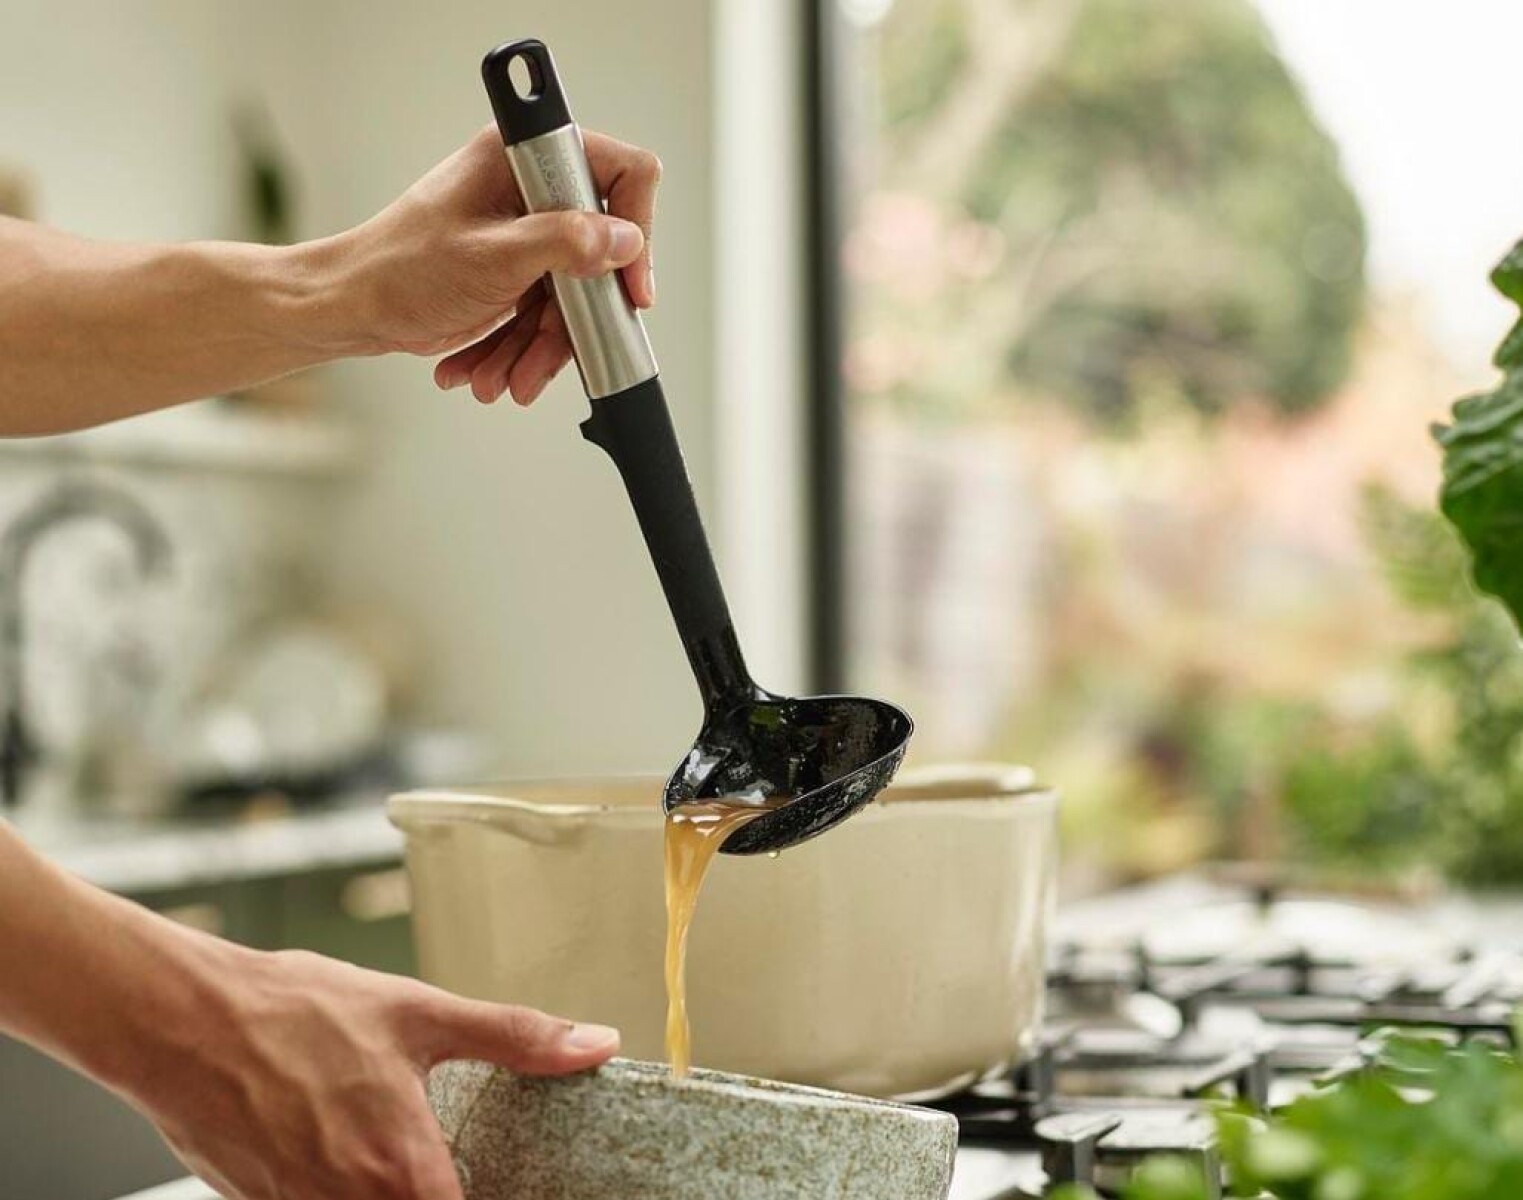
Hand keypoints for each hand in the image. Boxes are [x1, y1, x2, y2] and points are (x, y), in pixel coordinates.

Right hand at [138, 944, 619, 1199]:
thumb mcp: (420, 1013)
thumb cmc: (296, 1012)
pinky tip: (348, 1153)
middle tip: (462, 1167)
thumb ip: (515, 1036)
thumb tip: (595, 1042)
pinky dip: (346, 1192)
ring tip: (404, 1159)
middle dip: (446, 1194)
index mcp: (404, 1172)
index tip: (516, 1183)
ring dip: (392, 1193)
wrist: (181, 1021)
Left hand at [341, 124, 661, 405]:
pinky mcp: (512, 271)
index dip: (635, 229)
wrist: (350, 308)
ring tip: (504, 378)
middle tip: (545, 357)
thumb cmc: (396, 269)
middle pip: (596, 254)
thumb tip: (623, 240)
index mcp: (521, 159)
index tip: (629, 286)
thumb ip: (565, 243)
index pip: (618, 174)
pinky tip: (487, 369)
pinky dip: (520, 349)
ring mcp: (521, 233)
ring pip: (570, 295)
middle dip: (569, 321)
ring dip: (539, 348)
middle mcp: (527, 189)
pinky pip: (542, 313)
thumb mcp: (492, 258)